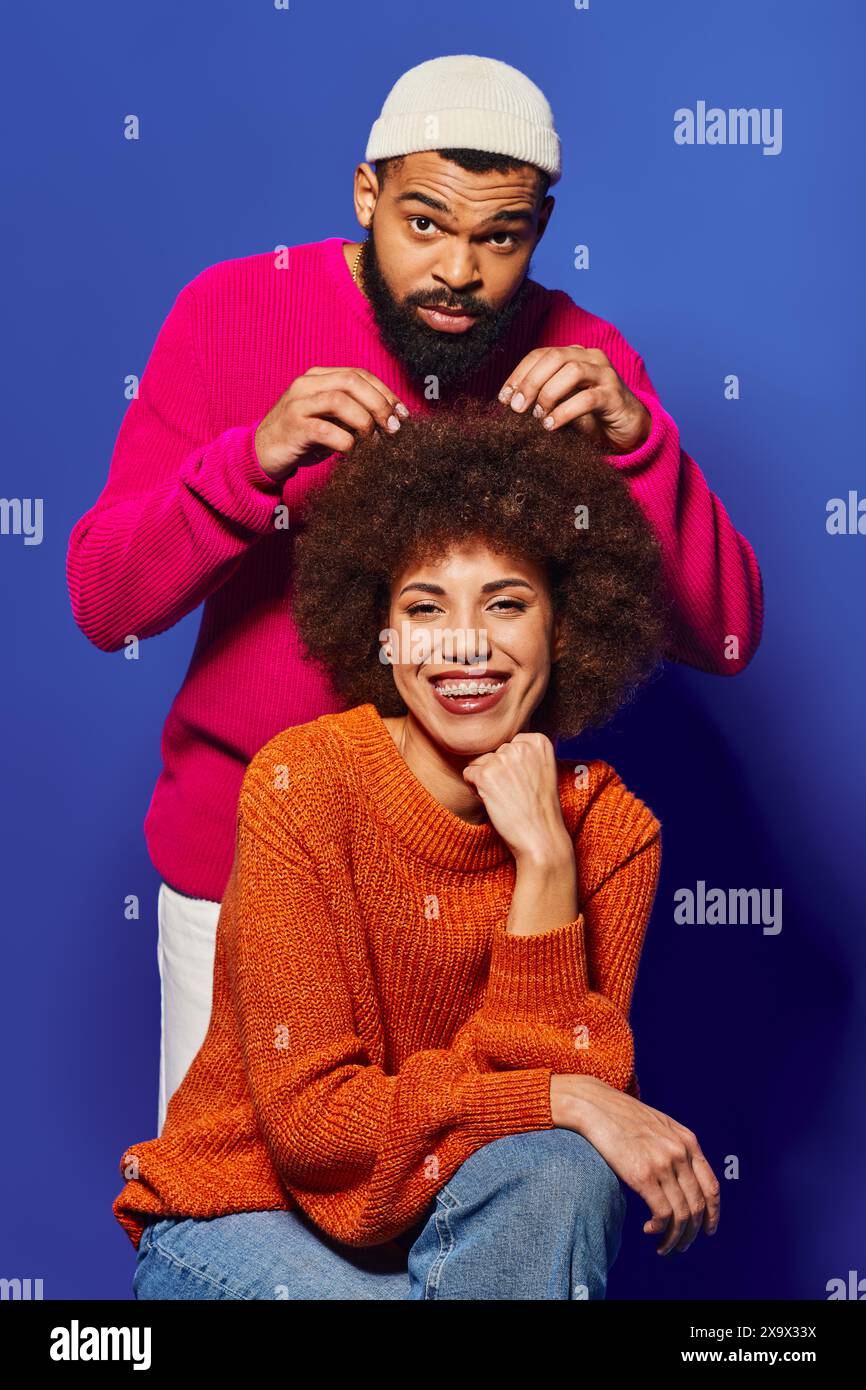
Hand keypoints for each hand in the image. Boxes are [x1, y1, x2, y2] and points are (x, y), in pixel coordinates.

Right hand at [254, 367, 409, 481]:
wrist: (261, 454)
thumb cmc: (302, 438)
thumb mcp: (330, 420)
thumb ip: (353, 413)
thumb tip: (392, 421)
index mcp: (318, 377)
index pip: (360, 374)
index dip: (386, 393)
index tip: (402, 415)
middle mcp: (307, 384)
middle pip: (353, 381)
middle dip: (380, 404)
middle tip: (393, 428)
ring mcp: (297, 404)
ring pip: (340, 400)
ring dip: (364, 421)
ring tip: (373, 441)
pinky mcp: (292, 427)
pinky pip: (325, 430)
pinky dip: (345, 442)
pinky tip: (351, 452)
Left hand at [462, 732, 571, 867]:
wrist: (541, 837)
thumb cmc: (540, 808)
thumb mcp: (542, 770)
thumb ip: (525, 754)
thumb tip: (498, 747)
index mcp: (538, 741)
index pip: (509, 744)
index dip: (511, 766)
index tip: (524, 782)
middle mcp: (521, 746)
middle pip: (493, 752)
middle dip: (497, 772)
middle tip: (514, 793)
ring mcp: (502, 759)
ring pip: (479, 762)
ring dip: (485, 780)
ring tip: (505, 798)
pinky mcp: (486, 775)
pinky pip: (468, 774)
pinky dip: (476, 790)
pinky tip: (493, 802)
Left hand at [498, 346, 650, 453]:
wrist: (627, 428)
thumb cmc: (590, 415)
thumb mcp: (561, 401)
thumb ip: (542, 396)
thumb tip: (510, 403)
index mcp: (573, 355)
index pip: (540, 355)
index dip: (519, 374)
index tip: (503, 398)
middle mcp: (590, 358)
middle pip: (554, 358)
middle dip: (531, 382)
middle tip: (516, 408)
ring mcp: (604, 374)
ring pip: (572, 372)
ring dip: (548, 394)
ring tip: (537, 416)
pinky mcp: (615, 395)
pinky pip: (587, 398)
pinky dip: (565, 411)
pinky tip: (551, 425)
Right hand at [551, 1074, 720, 1254]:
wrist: (594, 1105)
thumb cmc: (622, 1116)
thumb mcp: (660, 1125)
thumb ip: (676, 1146)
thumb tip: (683, 1177)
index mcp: (688, 1141)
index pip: (712, 1187)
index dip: (713, 1214)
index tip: (707, 1231)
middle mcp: (680, 1153)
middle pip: (698, 1206)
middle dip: (692, 1232)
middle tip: (681, 1246)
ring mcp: (663, 1164)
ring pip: (682, 1214)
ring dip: (675, 1237)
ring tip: (664, 1247)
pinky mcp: (643, 1175)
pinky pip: (662, 1213)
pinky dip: (659, 1228)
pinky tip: (648, 1229)